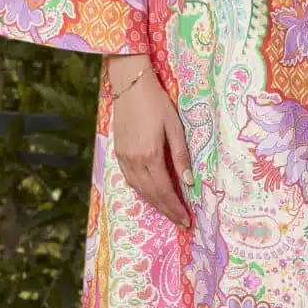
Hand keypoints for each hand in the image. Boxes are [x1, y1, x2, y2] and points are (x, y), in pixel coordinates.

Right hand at [108, 53, 192, 228]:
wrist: (130, 84)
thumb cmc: (156, 102)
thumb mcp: (174, 126)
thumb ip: (181, 155)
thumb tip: (189, 182)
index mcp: (150, 155)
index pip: (164, 190)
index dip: (175, 207)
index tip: (186, 220)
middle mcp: (134, 161)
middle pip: (151, 194)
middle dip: (167, 210)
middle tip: (181, 222)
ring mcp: (123, 158)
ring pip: (139, 189)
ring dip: (154, 204)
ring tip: (168, 212)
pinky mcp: (118, 152)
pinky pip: (130, 180)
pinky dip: (141, 191)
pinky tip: (150, 194)